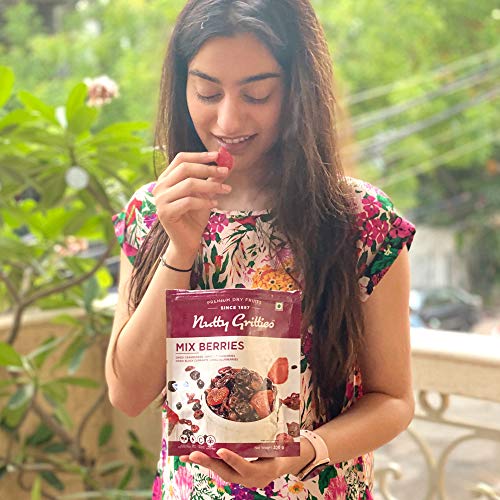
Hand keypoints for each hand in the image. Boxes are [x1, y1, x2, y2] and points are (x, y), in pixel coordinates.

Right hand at [153, 151, 230, 255]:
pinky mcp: (165, 213)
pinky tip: (215, 204)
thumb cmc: (195, 216)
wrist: (187, 241)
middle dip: (208, 169)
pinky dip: (205, 201)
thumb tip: (226, 164)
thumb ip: (211, 179)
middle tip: (225, 172)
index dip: (200, 155)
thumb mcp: (205, 194)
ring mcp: (160, 200)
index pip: (181, 159)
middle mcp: (160, 187)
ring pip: (188, 184)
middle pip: (185, 169)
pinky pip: (188, 201)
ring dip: (211, 186)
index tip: (218, 155)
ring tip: (226, 190)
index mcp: (166, 179)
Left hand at [179, 439, 314, 488]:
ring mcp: (241, 478)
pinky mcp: (235, 473)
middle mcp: (249, 479)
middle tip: (192, 455)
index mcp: (262, 473)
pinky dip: (207, 461)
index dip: (233, 460)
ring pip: (220, 471)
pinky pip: (220, 468)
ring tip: (186, 456)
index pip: (245, 467)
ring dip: (203, 463)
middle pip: (226, 472)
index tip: (221, 451)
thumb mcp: (286, 449)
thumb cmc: (285, 452)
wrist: (284, 464)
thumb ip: (282, 443)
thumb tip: (282, 431)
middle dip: (208, 463)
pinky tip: (195, 455)